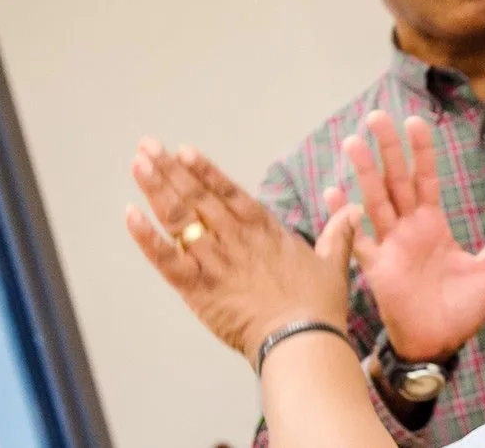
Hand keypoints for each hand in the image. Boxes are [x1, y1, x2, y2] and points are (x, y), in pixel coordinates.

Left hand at [124, 138, 364, 360]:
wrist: (301, 338)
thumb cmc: (319, 306)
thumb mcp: (333, 264)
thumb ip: (338, 234)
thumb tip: (354, 211)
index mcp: (265, 230)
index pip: (229, 191)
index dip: (205, 170)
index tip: (184, 150)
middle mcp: (236, 238)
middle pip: (197, 197)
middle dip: (170, 170)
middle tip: (148, 146)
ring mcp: (215, 260)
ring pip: (180, 219)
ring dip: (157, 189)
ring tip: (139, 165)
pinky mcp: (198, 287)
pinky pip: (167, 259)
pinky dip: (146, 238)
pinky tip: (130, 215)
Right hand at [344, 111, 484, 362]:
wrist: (439, 344)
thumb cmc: (460, 309)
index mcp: (433, 223)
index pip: (425, 178)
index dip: (420, 150)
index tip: (414, 121)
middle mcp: (408, 228)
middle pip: (395, 180)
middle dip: (387, 149)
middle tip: (376, 115)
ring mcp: (390, 246)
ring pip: (375, 201)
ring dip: (364, 172)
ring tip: (353, 142)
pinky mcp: (378, 269)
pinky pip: (359, 239)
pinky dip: (345, 217)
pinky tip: (334, 191)